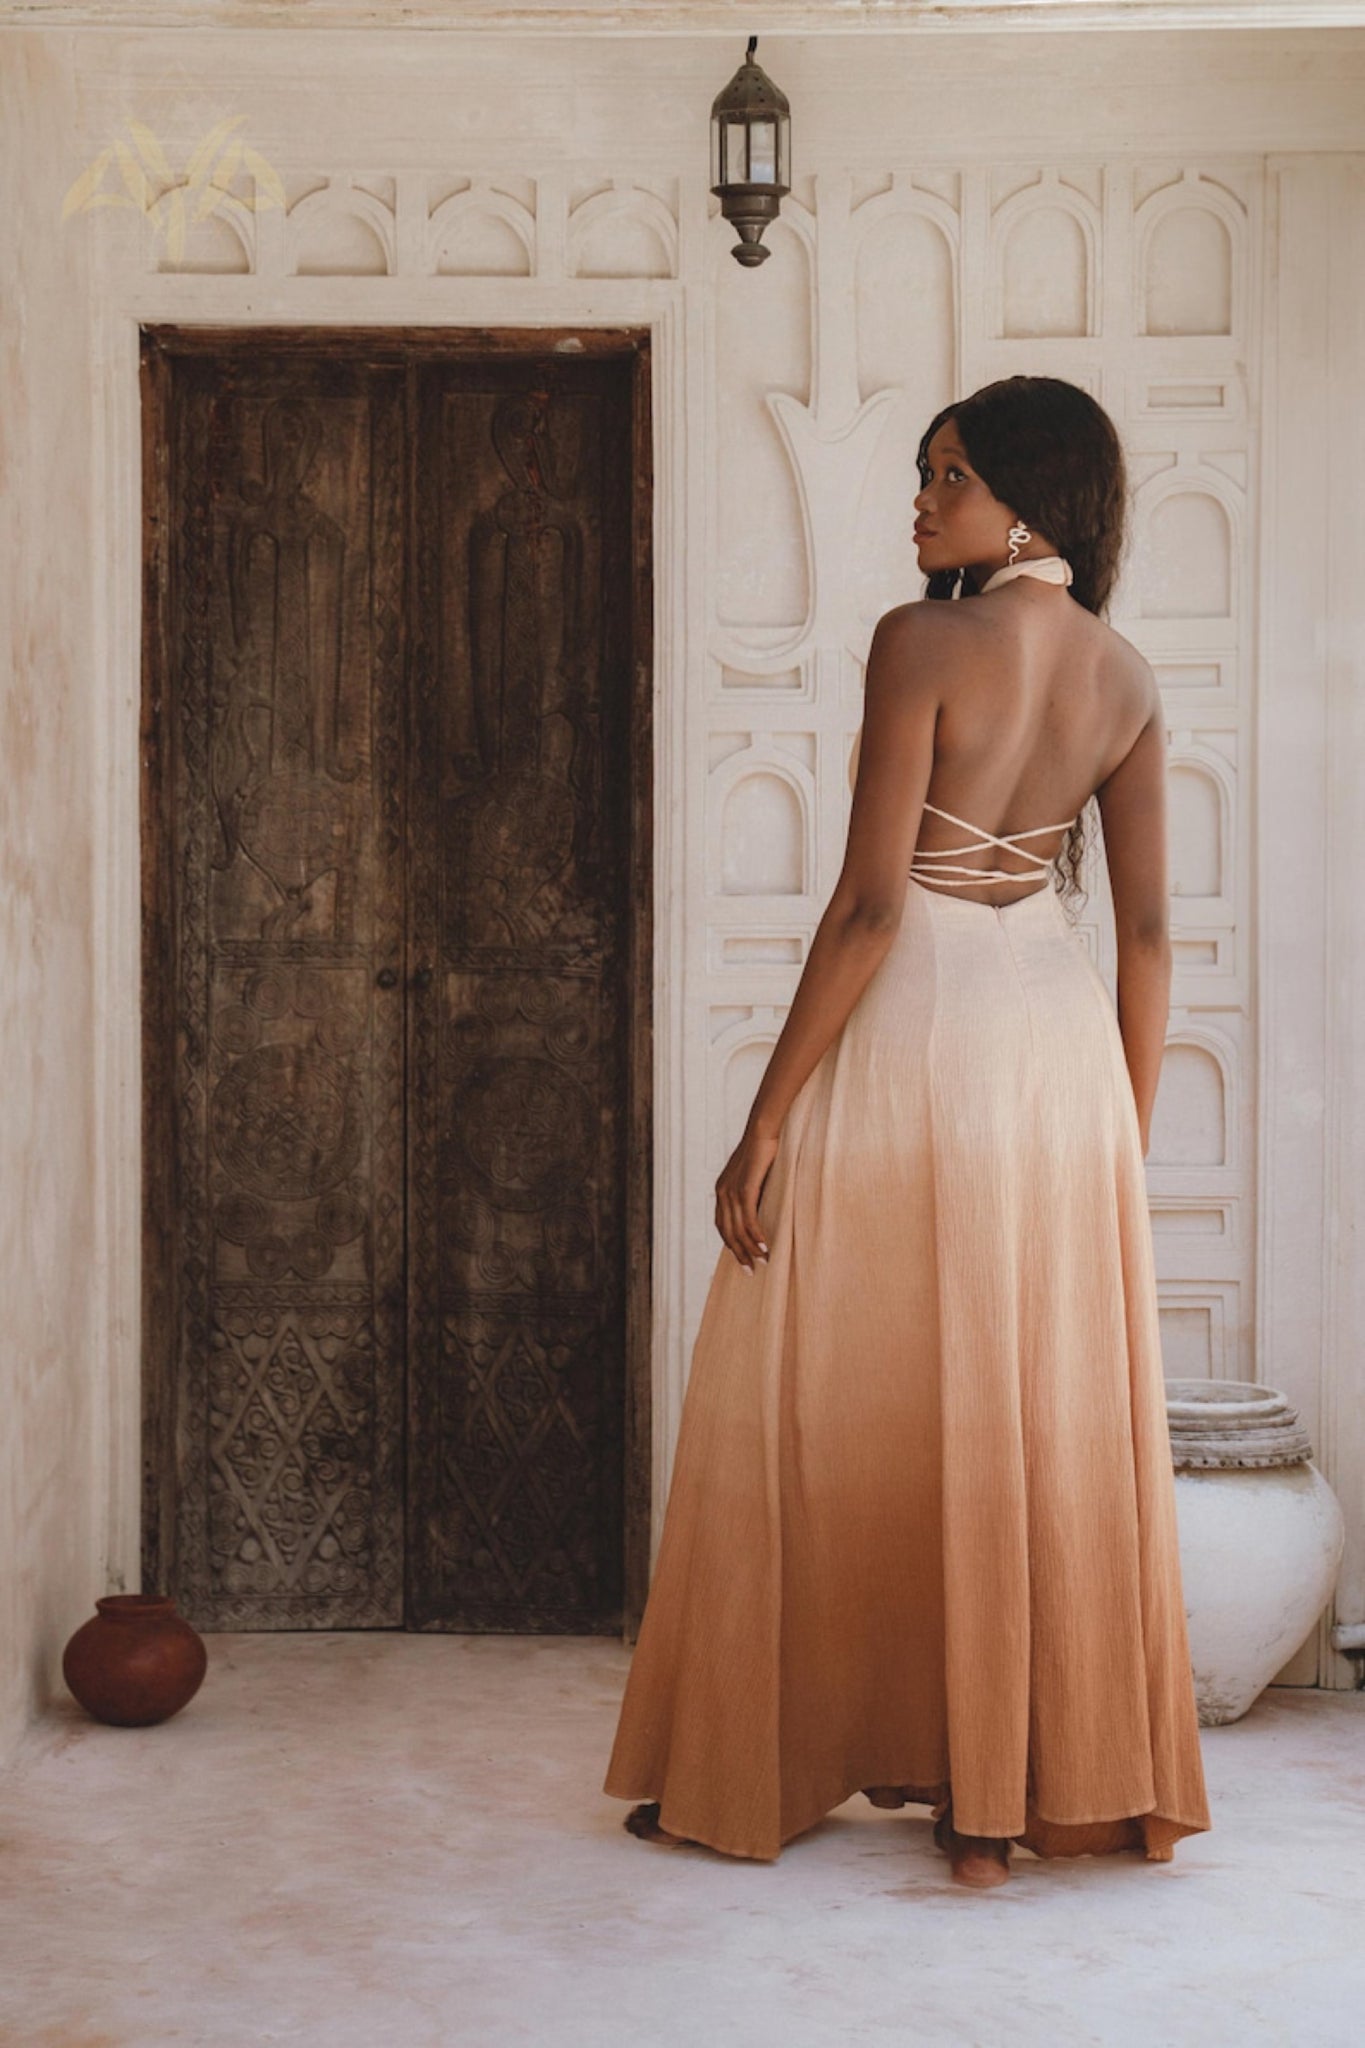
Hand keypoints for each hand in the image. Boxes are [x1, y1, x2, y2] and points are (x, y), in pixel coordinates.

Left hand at [714, 1125, 779, 1273]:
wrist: (762, 1130)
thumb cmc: (763, 1151)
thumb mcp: (754, 1177)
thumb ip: (753, 1194)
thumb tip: (763, 1212)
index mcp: (722, 1191)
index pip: (722, 1226)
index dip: (732, 1245)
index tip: (744, 1259)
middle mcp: (722, 1193)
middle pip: (728, 1232)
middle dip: (740, 1253)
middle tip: (752, 1270)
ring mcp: (732, 1191)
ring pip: (738, 1229)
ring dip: (751, 1248)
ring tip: (763, 1261)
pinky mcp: (745, 1188)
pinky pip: (748, 1218)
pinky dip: (756, 1235)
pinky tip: (765, 1246)